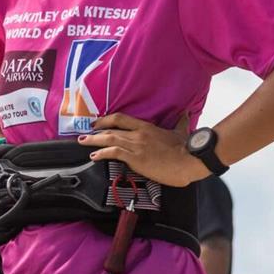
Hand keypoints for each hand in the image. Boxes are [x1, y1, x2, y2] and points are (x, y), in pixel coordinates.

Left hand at [77, 112, 207, 186]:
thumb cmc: (187, 148)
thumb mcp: (181, 132)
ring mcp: (136, 145)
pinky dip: (102, 153)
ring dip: (94, 141)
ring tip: (83, 142)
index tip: (97, 123)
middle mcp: (138, 134)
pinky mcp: (136, 158)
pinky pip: (114, 153)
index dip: (106, 120)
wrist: (190, 160)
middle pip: (111, 129)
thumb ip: (180, 122)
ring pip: (109, 139)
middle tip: (84, 134)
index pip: (121, 118)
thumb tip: (186, 113)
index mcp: (146, 127)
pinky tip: (94, 156)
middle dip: (95, 131)